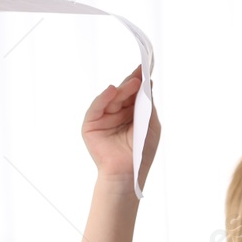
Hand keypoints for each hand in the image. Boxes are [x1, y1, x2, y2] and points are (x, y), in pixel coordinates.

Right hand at [81, 66, 160, 189]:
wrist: (127, 173)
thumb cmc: (141, 152)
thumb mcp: (150, 125)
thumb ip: (148, 106)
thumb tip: (148, 84)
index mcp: (130, 114)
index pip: (134, 94)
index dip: (139, 81)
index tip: (146, 68)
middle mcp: (116, 113)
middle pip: (123, 94)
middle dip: (131, 83)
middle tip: (140, 72)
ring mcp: (103, 118)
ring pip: (112, 99)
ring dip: (122, 90)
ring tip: (133, 82)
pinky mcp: (91, 124)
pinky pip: (96, 107)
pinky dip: (104, 98)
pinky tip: (112, 90)